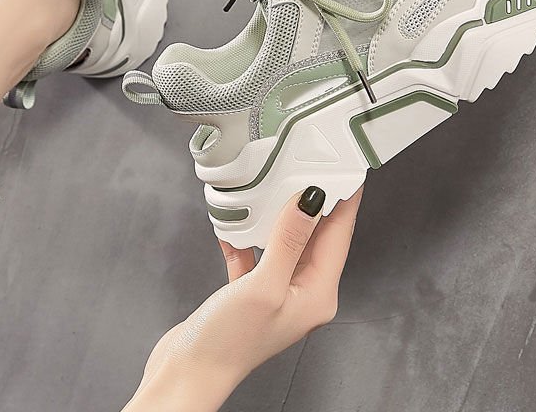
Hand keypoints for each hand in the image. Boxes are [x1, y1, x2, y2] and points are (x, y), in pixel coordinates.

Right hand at [123, 186, 362, 411]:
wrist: (188, 372)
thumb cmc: (229, 342)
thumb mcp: (264, 285)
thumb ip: (289, 239)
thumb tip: (311, 200)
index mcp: (317, 295)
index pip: (339, 236)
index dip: (344, 199)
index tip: (347, 167)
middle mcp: (302, 293)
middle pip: (315, 235)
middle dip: (312, 200)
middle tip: (308, 163)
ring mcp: (277, 292)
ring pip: (284, 241)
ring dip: (276, 215)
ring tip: (272, 184)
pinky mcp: (251, 292)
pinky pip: (257, 253)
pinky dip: (247, 236)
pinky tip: (233, 223)